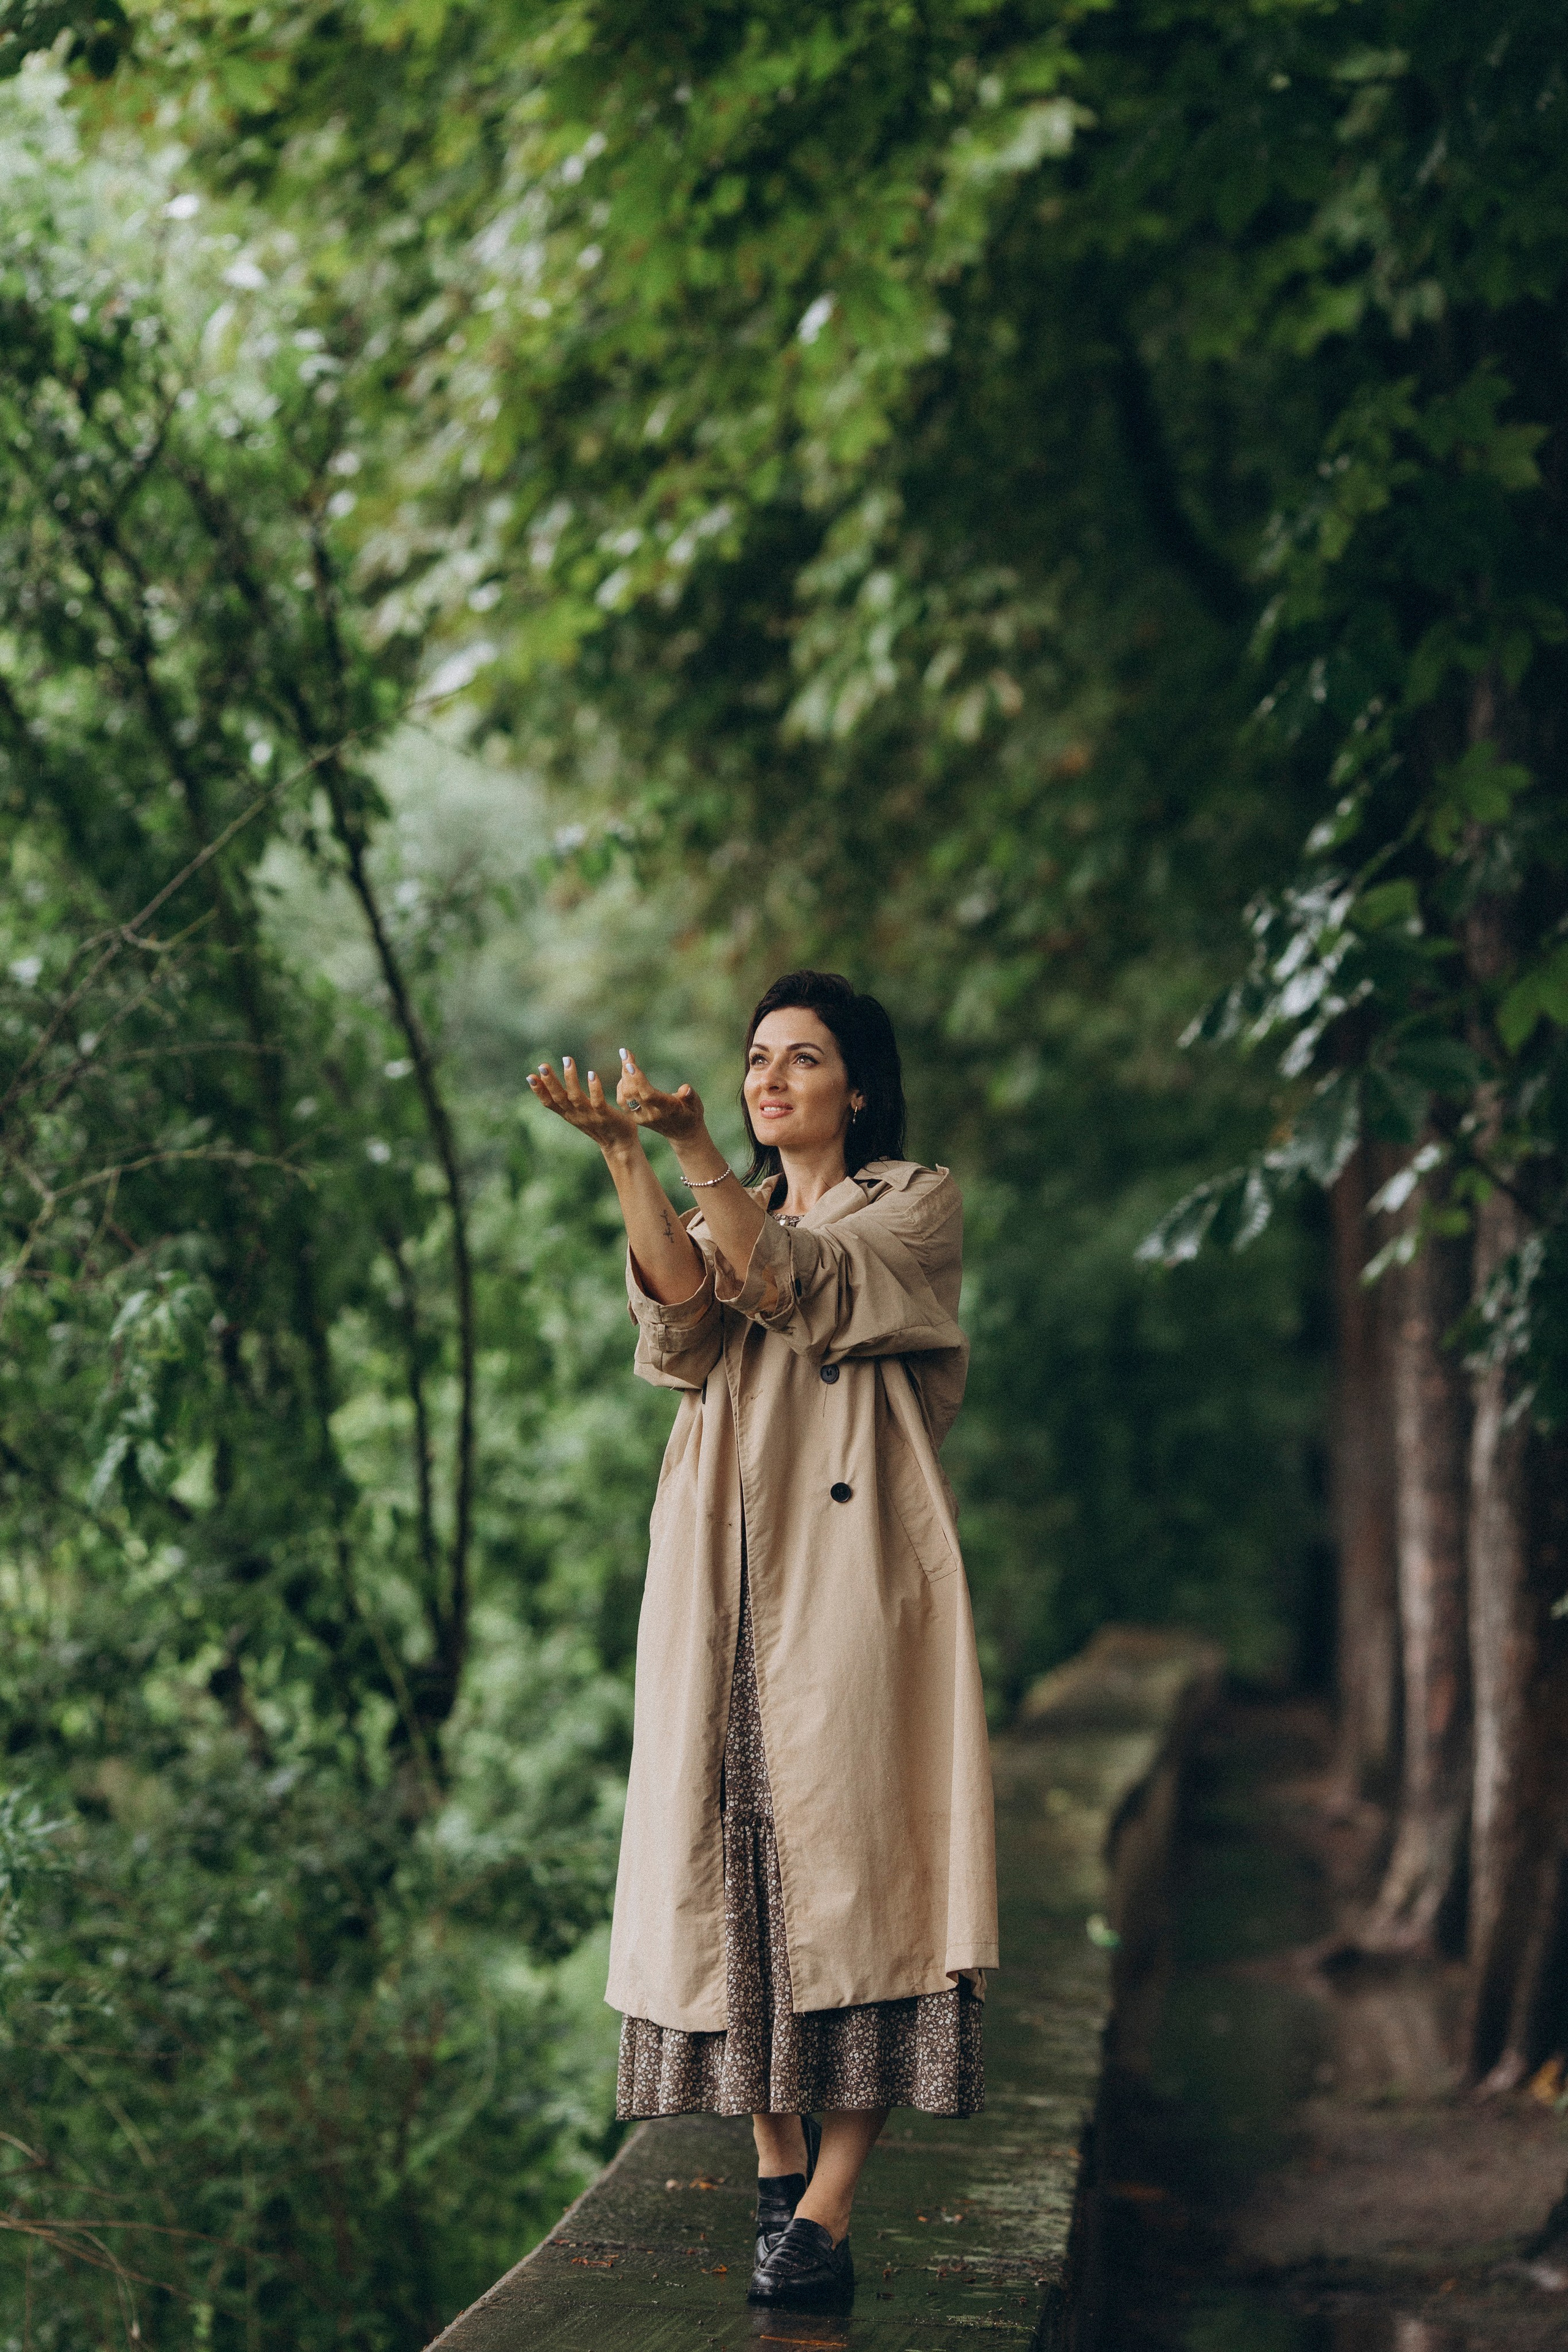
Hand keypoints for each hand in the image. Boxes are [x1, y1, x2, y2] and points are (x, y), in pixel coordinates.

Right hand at [526, 1057, 642, 1153]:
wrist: (620, 1145)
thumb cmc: (598, 1125)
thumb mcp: (578, 1112)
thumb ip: (566, 1099)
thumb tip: (553, 1083)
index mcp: (569, 1114)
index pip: (550, 1103)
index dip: (539, 1091)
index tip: (529, 1076)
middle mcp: (576, 1115)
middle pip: (559, 1098)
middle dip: (550, 1082)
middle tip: (543, 1065)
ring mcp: (590, 1116)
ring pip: (576, 1098)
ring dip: (571, 1079)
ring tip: (567, 1060)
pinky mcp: (605, 1116)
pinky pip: (598, 1102)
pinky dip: (594, 1088)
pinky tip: (592, 1074)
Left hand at [612, 1047, 707, 1144]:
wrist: (683, 1133)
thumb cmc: (691, 1114)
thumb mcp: (696, 1105)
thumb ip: (691, 1097)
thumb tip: (685, 1088)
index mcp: (666, 1110)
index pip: (648, 1095)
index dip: (638, 1079)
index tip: (629, 1063)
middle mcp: (651, 1115)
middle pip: (633, 1092)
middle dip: (627, 1071)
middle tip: (625, 1052)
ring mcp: (641, 1117)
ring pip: (625, 1096)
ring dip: (624, 1076)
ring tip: (627, 1058)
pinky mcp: (635, 1117)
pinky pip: (622, 1101)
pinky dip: (622, 1085)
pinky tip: (626, 1073)